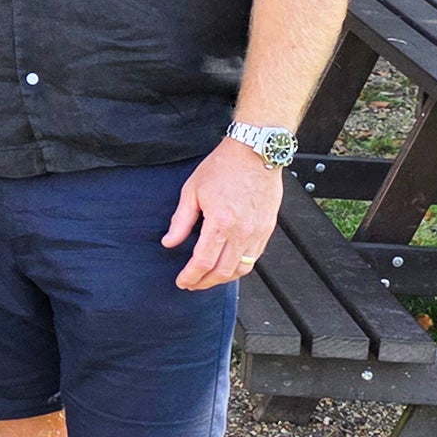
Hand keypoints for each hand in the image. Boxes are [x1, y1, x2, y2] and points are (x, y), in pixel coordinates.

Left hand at [161, 138, 283, 290]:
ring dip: (223, 278)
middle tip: (192, 284)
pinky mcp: (267, 228)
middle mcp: (242, 231)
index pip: (203, 262)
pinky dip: (239, 267)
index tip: (182, 281)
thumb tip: (169, 243)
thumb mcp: (192, 190)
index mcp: (220, 222)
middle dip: (205, 283)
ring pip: (242, 269)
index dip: (191, 276)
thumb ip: (181, 221)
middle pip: (223, 272)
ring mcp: (258, 232)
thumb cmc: (222, 167)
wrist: (255, 152)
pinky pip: (254, 257)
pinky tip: (227, 264)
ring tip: (208, 278)